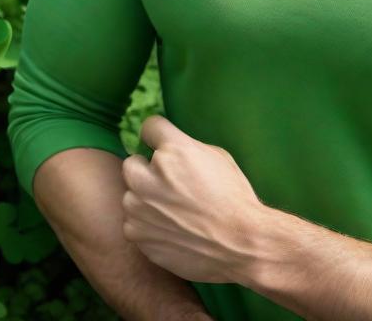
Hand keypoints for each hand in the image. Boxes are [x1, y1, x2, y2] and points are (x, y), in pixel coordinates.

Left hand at [121, 114, 268, 284]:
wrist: (240, 245)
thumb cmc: (234, 199)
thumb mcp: (217, 158)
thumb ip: (186, 149)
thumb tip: (168, 148)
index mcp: (175, 151)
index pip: (149, 127)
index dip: (158, 137)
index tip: (162, 146)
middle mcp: (151, 176)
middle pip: (132, 162)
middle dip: (146, 170)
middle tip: (167, 184)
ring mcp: (140, 207)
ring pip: (130, 195)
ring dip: (145, 199)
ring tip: (172, 212)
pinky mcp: (137, 234)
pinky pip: (133, 222)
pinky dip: (146, 225)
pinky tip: (170, 230)